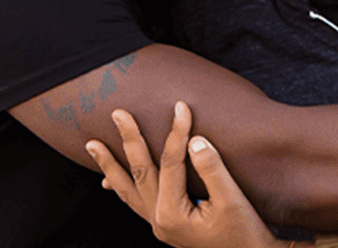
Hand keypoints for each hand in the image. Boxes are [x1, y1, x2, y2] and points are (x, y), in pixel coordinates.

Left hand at [86, 102, 289, 247]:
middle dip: (128, 141)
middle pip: (141, 173)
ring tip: (92, 145)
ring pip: (128, 190)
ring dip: (110, 166)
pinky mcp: (165, 225)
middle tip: (117, 114)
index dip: (176, 133)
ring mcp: (159, 225)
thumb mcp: (232, 199)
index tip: (181, 107)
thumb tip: (194, 140)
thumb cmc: (245, 231)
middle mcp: (159, 221)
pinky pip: (136, 202)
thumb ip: (211, 168)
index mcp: (172, 214)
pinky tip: (108, 181)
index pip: (170, 163)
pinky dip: (121, 188)